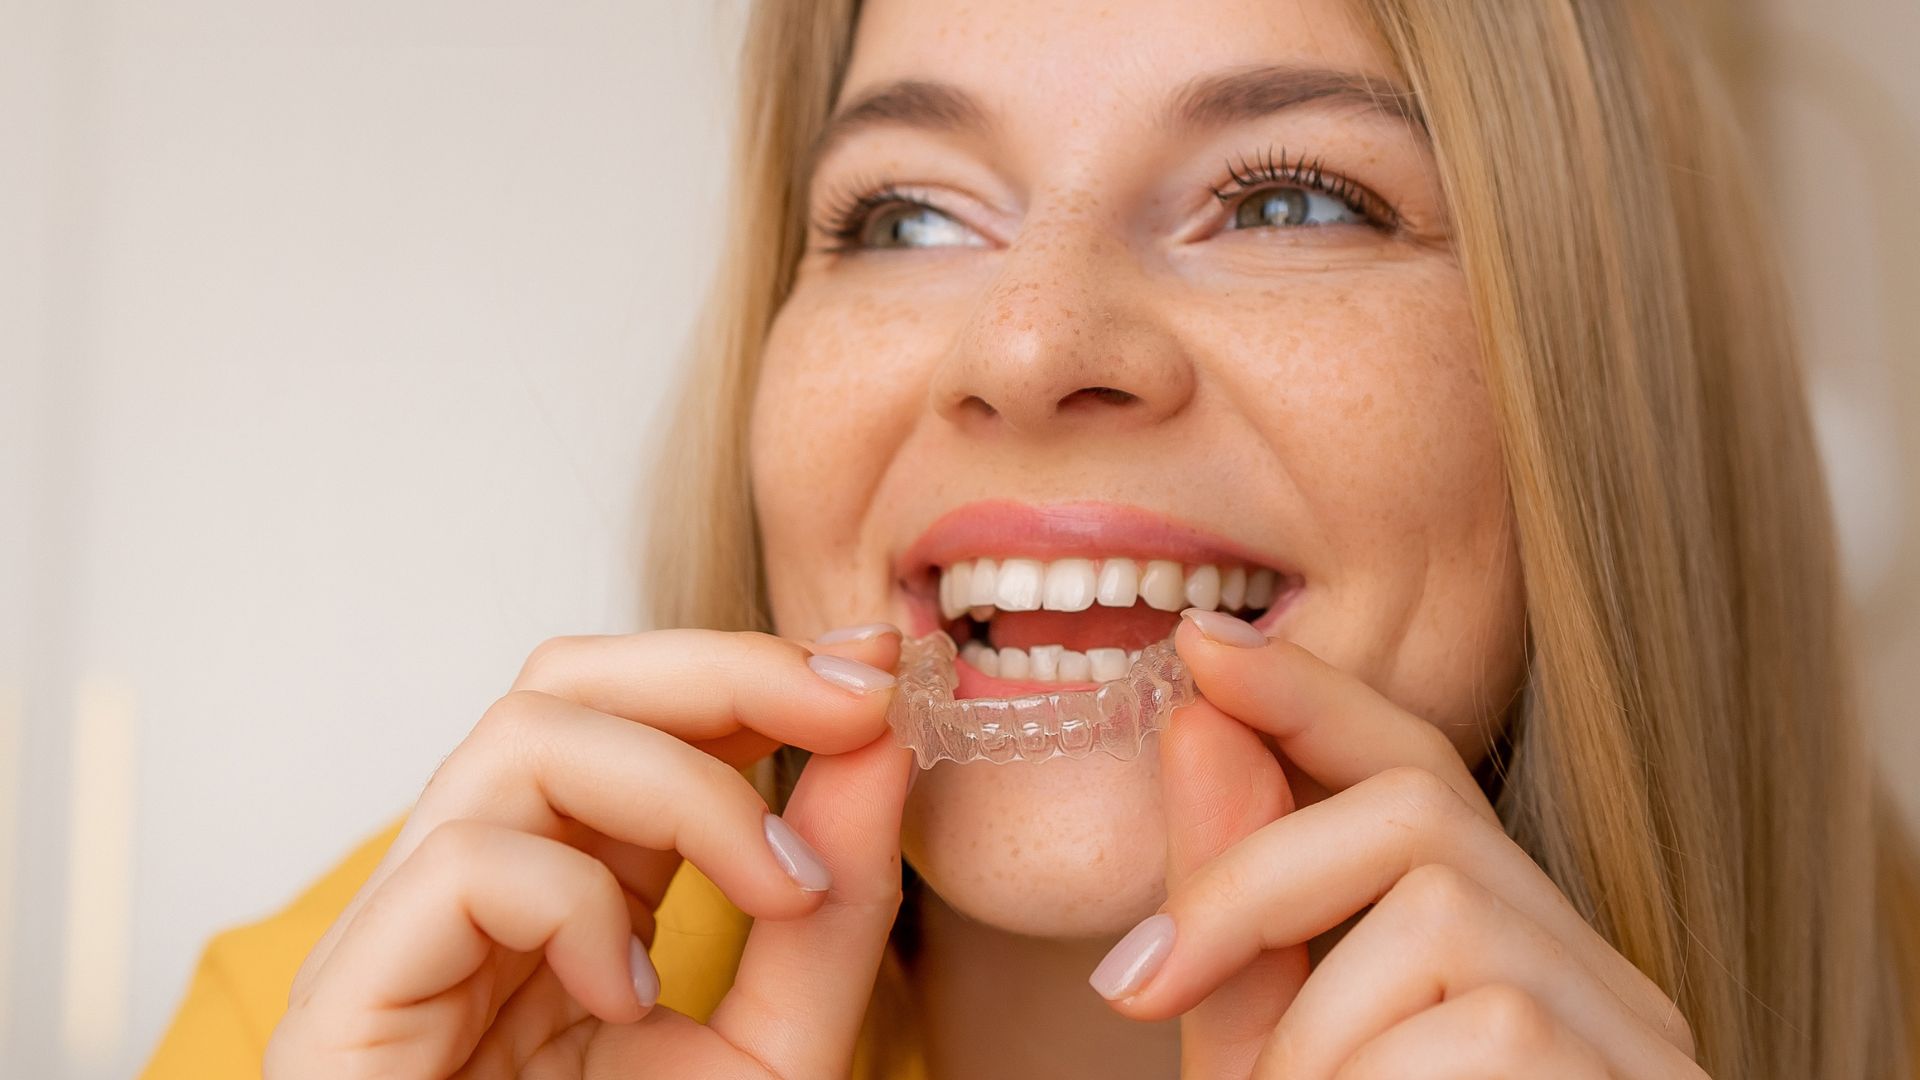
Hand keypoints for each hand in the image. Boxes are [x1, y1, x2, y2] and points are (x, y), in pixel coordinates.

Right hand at [266, 625, 913, 1078]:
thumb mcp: (773, 1049)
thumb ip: (831, 909)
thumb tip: (880, 743)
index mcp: (579, 887)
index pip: (643, 712)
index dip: (757, 668)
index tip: (880, 669)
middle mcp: (485, 887)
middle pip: (565, 680)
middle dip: (723, 668)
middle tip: (855, 699)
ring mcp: (406, 934)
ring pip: (521, 739)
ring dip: (686, 787)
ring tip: (777, 888)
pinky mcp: (345, 999)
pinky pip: (467, 864)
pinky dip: (580, 903)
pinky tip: (630, 996)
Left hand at [1094, 611, 1702, 1078]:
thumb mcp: (1274, 1059)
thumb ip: (1239, 918)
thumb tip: (1197, 721)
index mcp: (1497, 942)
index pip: (1415, 763)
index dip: (1308, 691)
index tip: (1200, 650)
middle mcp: (1586, 965)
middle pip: (1422, 809)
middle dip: (1251, 875)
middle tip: (1135, 985)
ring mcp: (1628, 1033)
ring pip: (1436, 924)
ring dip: (1304, 1031)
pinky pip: (1475, 1027)